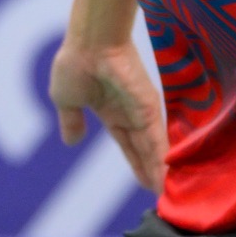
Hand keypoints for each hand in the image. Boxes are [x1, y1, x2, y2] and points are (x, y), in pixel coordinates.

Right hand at [47, 41, 166, 190]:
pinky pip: (156, 138)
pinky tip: (167, 177)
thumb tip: (71, 141)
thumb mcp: (66, 99)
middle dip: (152, 172)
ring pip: (154, 148)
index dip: (137, 164)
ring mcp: (141, 110)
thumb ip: (71, 121)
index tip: (146, 183)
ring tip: (169, 194)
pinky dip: (162, 159)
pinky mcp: (148, 107)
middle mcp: (130, 113)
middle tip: (164, 195)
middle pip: (144, 150)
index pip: (128, 145)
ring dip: (161, 171)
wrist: (88, 41)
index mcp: (111, 111)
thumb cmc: (75, 61)